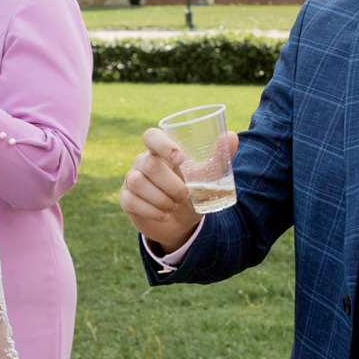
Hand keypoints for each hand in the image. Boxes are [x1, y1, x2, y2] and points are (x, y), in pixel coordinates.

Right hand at [119, 127, 229, 253]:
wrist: (182, 223)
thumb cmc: (192, 193)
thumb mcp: (207, 178)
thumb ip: (218, 158)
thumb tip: (233, 135)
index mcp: (160, 151)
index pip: (151, 136)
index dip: (163, 144)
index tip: (180, 159)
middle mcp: (143, 162)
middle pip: (149, 164)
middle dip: (170, 184)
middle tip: (184, 195)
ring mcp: (131, 179)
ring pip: (138, 182)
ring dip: (161, 198)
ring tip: (174, 206)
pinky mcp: (126, 198)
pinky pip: (132, 201)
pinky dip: (152, 210)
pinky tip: (164, 215)